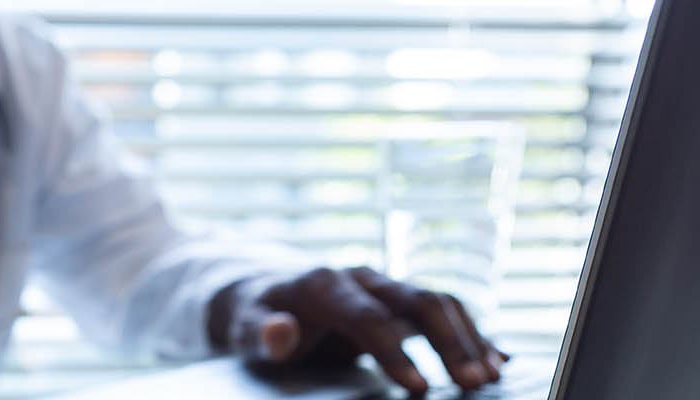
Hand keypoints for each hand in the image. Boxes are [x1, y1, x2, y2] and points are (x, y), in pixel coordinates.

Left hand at [207, 267, 508, 395]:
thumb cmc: (257, 314)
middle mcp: (363, 278)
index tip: (419, 389)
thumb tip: (278, 332)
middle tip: (475, 383)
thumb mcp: (245, 326)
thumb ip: (260, 331)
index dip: (395, 352)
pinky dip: (470, 333)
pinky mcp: (399, 300)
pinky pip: (443, 310)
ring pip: (439, 302)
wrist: (266, 291)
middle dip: (450, 342)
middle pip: (418, 300)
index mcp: (324, 285)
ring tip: (492, 376)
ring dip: (469, 338)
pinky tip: (497, 358)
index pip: (368, 317)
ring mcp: (385, 286)